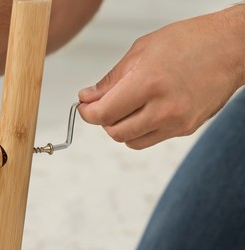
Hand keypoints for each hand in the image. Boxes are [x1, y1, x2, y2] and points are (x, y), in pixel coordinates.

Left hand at [78, 6, 244, 149]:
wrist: (230, 49)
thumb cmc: (189, 42)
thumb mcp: (140, 51)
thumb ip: (111, 80)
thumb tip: (89, 97)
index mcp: (148, 84)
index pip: (104, 114)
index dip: (88, 113)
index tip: (85, 107)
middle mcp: (163, 109)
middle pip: (115, 133)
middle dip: (103, 120)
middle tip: (104, 105)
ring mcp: (177, 123)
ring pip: (131, 141)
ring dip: (121, 128)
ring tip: (126, 107)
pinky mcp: (185, 130)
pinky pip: (151, 139)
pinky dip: (140, 130)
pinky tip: (145, 111)